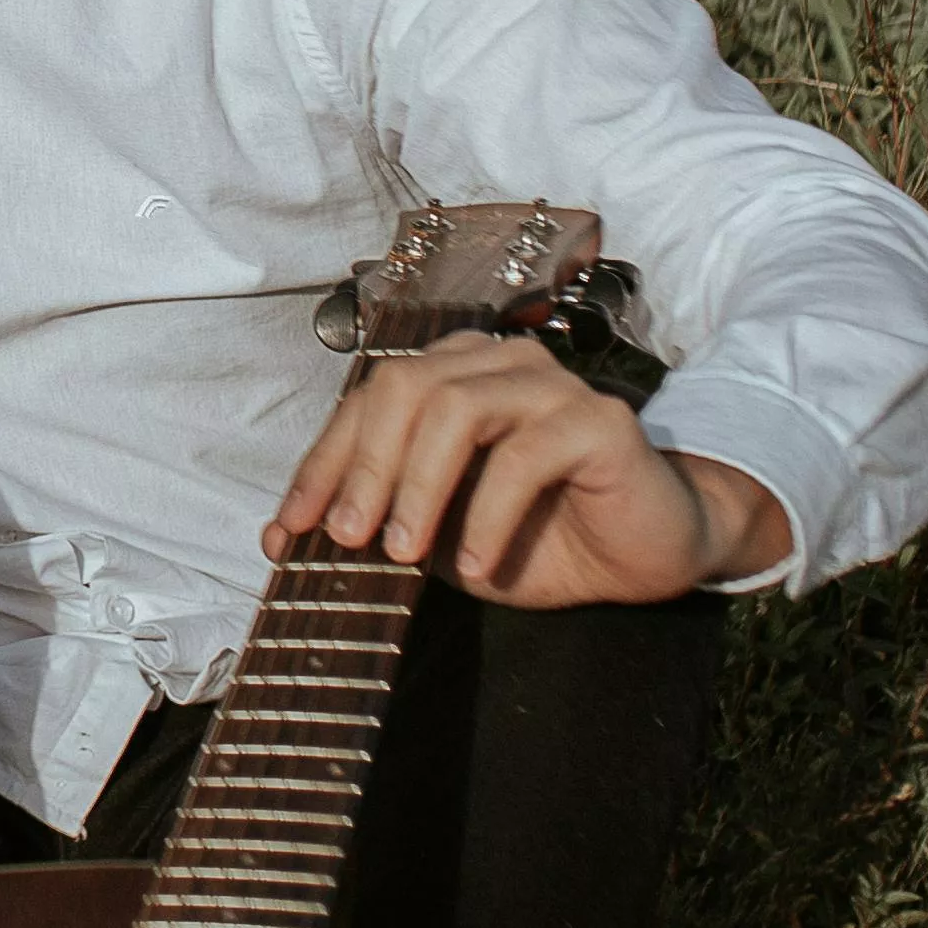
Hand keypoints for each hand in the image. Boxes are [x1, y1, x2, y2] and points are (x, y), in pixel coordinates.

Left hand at [266, 335, 791, 609]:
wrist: (645, 553)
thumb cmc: (537, 537)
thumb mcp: (439, 536)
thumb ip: (376, 522)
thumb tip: (282, 538)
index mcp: (450, 377)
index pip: (366, 402)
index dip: (322, 465)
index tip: (289, 531)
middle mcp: (496, 364)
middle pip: (403, 387)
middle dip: (362, 467)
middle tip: (346, 539)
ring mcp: (550, 383)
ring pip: (457, 407)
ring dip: (418, 485)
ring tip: (403, 553)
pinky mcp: (597, 420)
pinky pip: (525, 455)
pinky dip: (487, 514)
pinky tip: (475, 564)